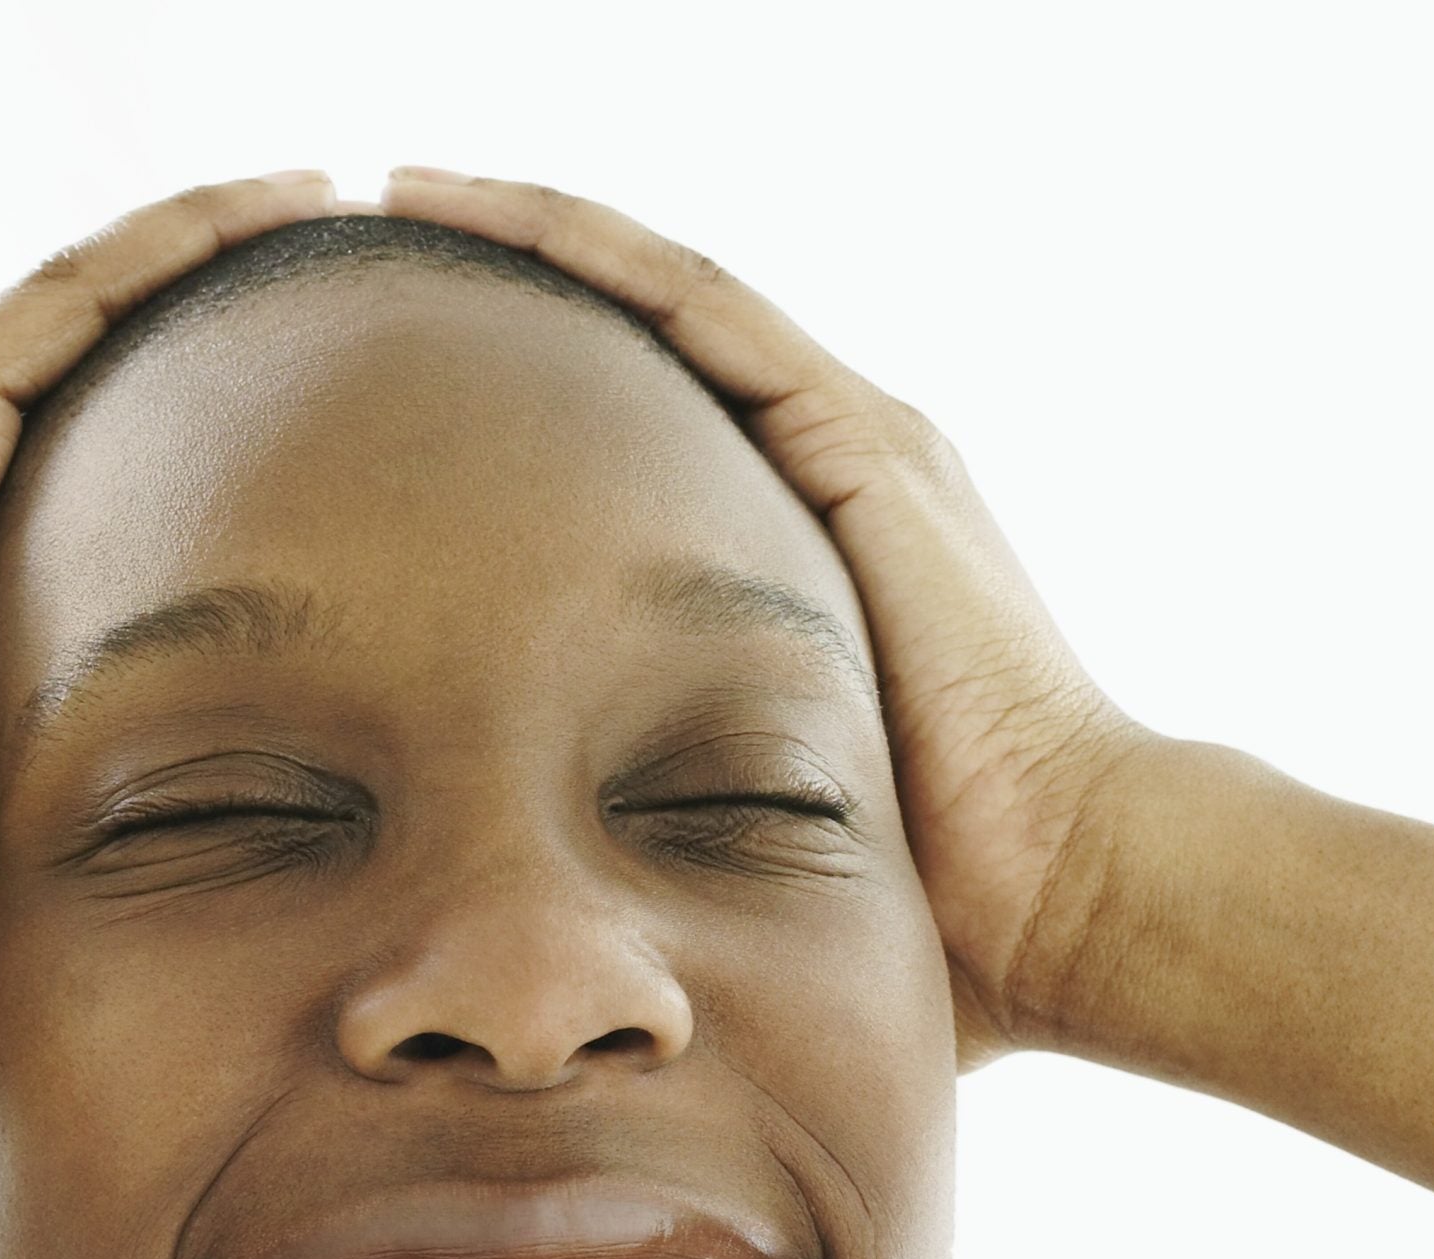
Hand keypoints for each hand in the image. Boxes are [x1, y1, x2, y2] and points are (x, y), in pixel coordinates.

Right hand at [0, 169, 340, 1123]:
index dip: (101, 490)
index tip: (212, 488)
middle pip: (37, 405)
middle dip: (162, 361)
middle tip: (293, 336)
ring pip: (64, 321)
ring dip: (183, 264)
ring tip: (308, 216)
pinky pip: (69, 301)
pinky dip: (170, 245)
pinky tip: (277, 204)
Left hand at [377, 168, 1166, 1072]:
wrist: (1066, 888)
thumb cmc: (929, 894)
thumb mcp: (751, 819)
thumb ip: (664, 809)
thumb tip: (544, 888)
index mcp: (801, 538)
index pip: (640, 410)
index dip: (523, 366)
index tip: (391, 356)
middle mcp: (828, 461)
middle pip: (642, 327)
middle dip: (511, 271)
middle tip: (368, 234)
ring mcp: (852, 441)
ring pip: (663, 290)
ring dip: (533, 231)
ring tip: (399, 189)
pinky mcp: (863, 447)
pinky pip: (710, 312)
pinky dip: (600, 256)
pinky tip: (497, 214)